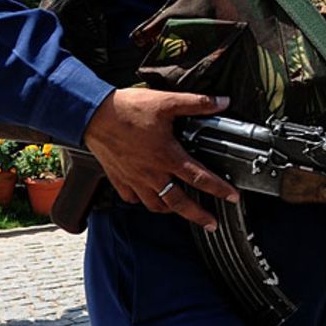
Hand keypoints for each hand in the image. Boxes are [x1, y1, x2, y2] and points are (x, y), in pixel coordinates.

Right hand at [83, 89, 238, 230]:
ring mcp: (134, 178)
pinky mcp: (118, 178)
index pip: (200, 178)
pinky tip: (148, 198)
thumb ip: (197, 103)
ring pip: (155, 205)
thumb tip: (222, 101)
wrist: (93, 115)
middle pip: (180, 202)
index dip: (219, 189)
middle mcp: (152, 172)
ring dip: (171, 210)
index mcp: (167, 156)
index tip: (232, 197)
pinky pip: (132, 199)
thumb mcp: (167, 101)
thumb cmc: (128, 109)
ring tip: (181, 211)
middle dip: (198, 216)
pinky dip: (142, 202)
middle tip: (211, 224)